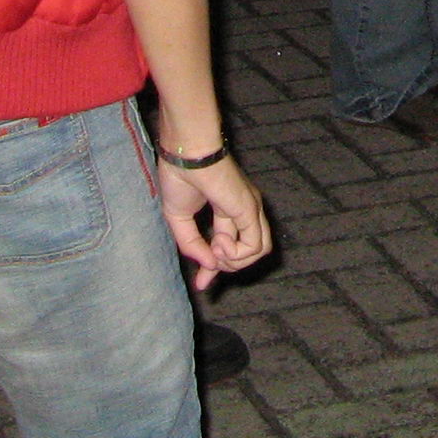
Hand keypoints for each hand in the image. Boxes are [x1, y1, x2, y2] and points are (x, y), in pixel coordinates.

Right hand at [155, 153, 269, 288]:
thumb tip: (209, 265)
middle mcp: (246, 209)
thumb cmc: (179, 177)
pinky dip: (236, 254)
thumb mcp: (179, 219)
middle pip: (249, 250)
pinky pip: (254, 245)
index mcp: (230, 209)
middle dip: (226, 267)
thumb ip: (192, 245)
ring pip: (258, 251)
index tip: (201, 283)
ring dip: (233, 261)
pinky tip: (219, 242)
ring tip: (214, 247)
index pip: (232, 244)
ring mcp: (251, 208)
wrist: (184, 155)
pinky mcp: (250, 209)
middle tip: (205, 269)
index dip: (216, 267)